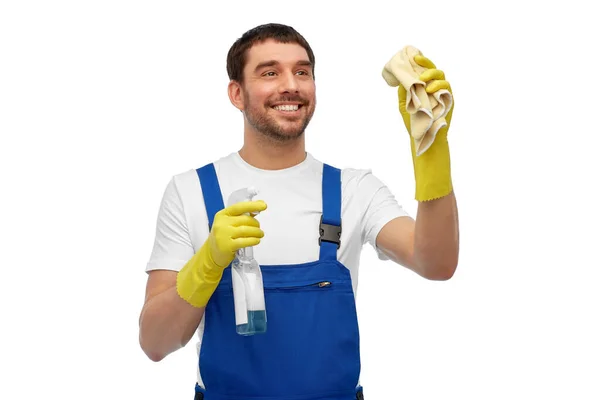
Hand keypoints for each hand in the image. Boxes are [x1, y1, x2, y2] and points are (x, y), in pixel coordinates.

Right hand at [208, 200, 266, 267]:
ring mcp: (223, 235)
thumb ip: (241, 216)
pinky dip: (254, 240)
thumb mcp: (228, 224)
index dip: (252, 205)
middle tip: (259, 228)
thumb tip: (259, 206)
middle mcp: (221, 223)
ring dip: (257, 232)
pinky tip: (256, 241)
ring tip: (260, 234)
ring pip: (246, 230)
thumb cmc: (223, 236)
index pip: (239, 207)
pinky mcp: (227, 246)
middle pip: (245, 220)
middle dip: (256, 224)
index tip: (263, 205)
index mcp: (222, 215)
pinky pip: (245, 241)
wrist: (211, 253)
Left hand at [382, 47, 454, 201]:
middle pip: (435, 70)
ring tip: (423, 79)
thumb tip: (399, 78)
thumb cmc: (416, 124)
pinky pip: (447, 89)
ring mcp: (444, 95)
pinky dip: (439, 86)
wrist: (425, 140)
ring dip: (433, 75)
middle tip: (417, 62)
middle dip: (426, 64)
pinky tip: (430, 89)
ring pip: (442, 77)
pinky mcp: (450, 102)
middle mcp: (436, 90)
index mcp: (425, 88)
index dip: (420, 62)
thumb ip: (404, 92)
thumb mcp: (405, 106)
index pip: (424, 71)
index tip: (412, 56)